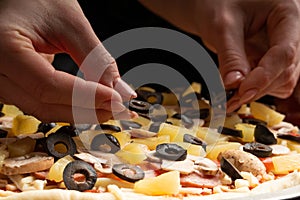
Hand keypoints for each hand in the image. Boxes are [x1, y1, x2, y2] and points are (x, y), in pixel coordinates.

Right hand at [0, 0, 135, 122]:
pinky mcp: (11, 83)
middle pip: (43, 104)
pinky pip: (39, 102)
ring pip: (41, 108)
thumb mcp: (71, 24)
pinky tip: (88, 102)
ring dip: (77, 111)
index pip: (48, 86)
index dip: (85, 97)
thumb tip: (119, 90)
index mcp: (3, 48)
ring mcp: (0, 79)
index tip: (115, 100)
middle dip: (85, 110)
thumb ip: (96, 60)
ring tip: (107, 107)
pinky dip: (66, 105)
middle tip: (117, 109)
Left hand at [139, 0, 299, 111]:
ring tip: (230, 96)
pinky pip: (272, 82)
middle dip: (258, 88)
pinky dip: (254, 89)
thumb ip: (231, 55)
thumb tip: (234, 85)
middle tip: (230, 100)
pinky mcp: (272, 59)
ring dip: (257, 92)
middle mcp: (291, 32)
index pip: (285, 51)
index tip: (242, 92)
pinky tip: (236, 88)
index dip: (264, 76)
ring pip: (282, 81)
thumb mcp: (222, 25)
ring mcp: (283, 48)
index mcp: (287, 13)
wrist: (215, 5)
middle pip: (286, 70)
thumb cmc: (219, 4)